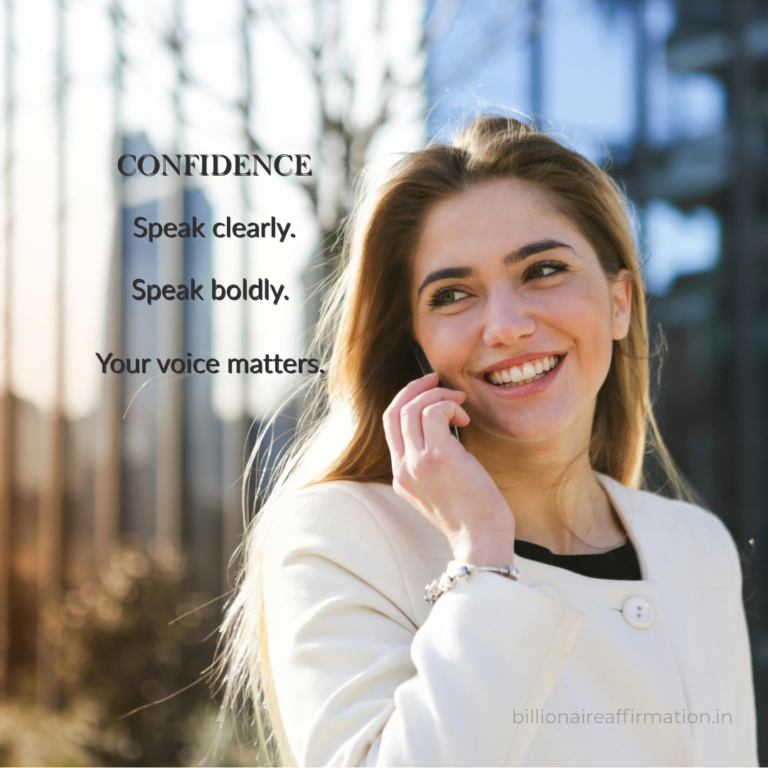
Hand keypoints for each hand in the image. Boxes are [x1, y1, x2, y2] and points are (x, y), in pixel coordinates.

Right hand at [382, 372, 515, 565]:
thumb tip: (443, 425)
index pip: (390, 424)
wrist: (481, 539)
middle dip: (416, 387)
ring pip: (412, 408)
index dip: (406, 399)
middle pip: (395, 411)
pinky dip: (449, 406)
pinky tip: (464, 419)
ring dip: (438, 396)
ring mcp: (417, 463)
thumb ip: (431, 461)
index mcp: (401, 475)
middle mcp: (403, 468)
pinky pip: (433, 412)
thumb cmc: (471, 514)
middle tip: (437, 380)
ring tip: (460, 406)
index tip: (427, 389)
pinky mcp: (438, 457)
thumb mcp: (439, 488)